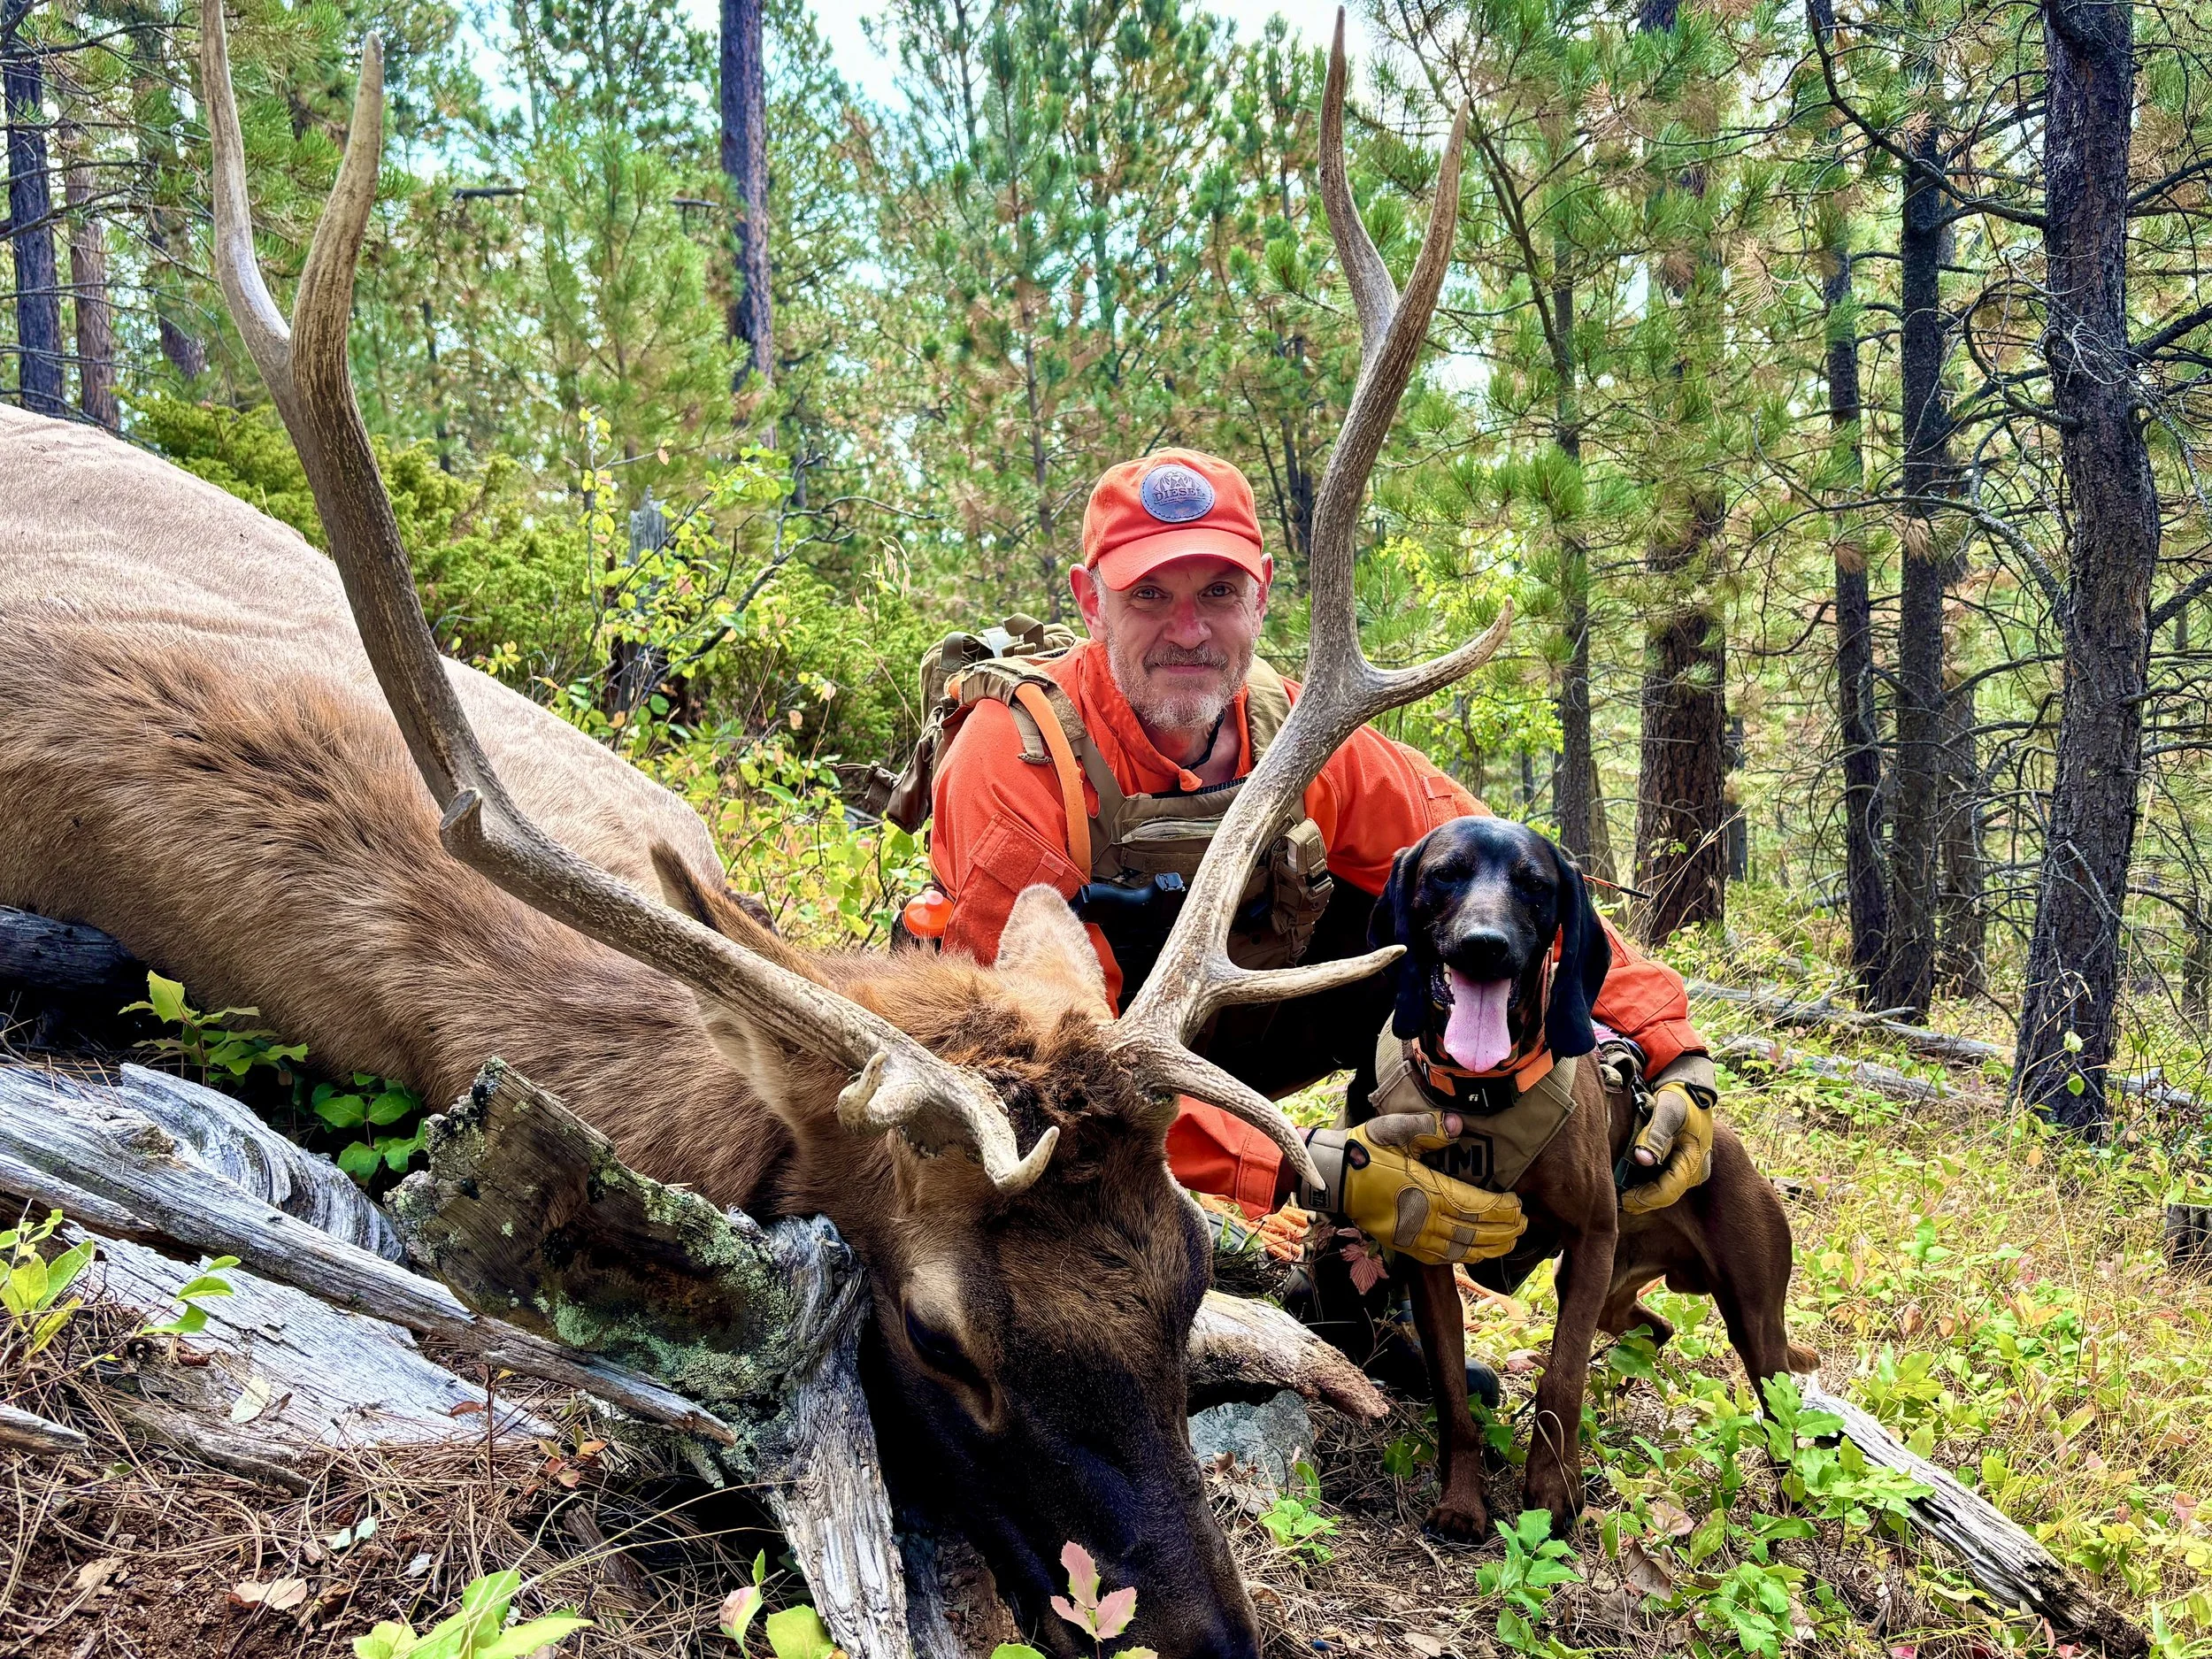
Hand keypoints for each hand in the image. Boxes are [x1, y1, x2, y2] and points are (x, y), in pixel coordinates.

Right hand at [1305, 1112, 1527, 1266]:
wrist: (1334, 1178)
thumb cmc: (1365, 1151)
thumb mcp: (1393, 1130)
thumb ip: (1427, 1128)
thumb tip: (1456, 1125)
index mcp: (1426, 1190)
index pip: (1475, 1206)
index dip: (1501, 1208)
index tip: (1518, 1204)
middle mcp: (1424, 1218)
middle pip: (1475, 1231)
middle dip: (1503, 1230)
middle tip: (1524, 1224)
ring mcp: (1414, 1236)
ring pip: (1461, 1249)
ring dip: (1490, 1247)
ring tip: (1510, 1241)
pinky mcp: (1404, 1245)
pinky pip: (1441, 1258)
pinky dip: (1464, 1258)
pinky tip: (1477, 1254)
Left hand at [1619, 1081, 1714, 1214]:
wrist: (1689, 1093)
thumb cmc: (1679, 1100)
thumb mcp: (1668, 1113)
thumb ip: (1655, 1135)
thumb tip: (1644, 1159)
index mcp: (1695, 1162)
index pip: (1669, 1189)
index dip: (1646, 1198)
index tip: (1625, 1199)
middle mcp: (1694, 1171)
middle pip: (1665, 1195)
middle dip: (1641, 1200)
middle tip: (1617, 1202)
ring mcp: (1687, 1170)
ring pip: (1662, 1191)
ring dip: (1641, 1195)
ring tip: (1619, 1196)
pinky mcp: (1678, 1166)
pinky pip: (1661, 1182)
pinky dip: (1644, 1185)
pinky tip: (1627, 1185)